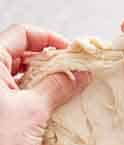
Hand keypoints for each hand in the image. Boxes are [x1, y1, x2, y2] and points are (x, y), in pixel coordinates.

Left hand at [0, 25, 89, 144]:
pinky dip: (39, 94)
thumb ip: (58, 86)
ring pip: (22, 72)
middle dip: (51, 59)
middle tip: (76, 72)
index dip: (49, 38)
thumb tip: (81, 73)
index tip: (73, 53)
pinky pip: (20, 92)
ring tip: (70, 89)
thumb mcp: (34, 110)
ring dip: (47, 78)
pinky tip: (57, 104)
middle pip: (21, 51)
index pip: (22, 33)